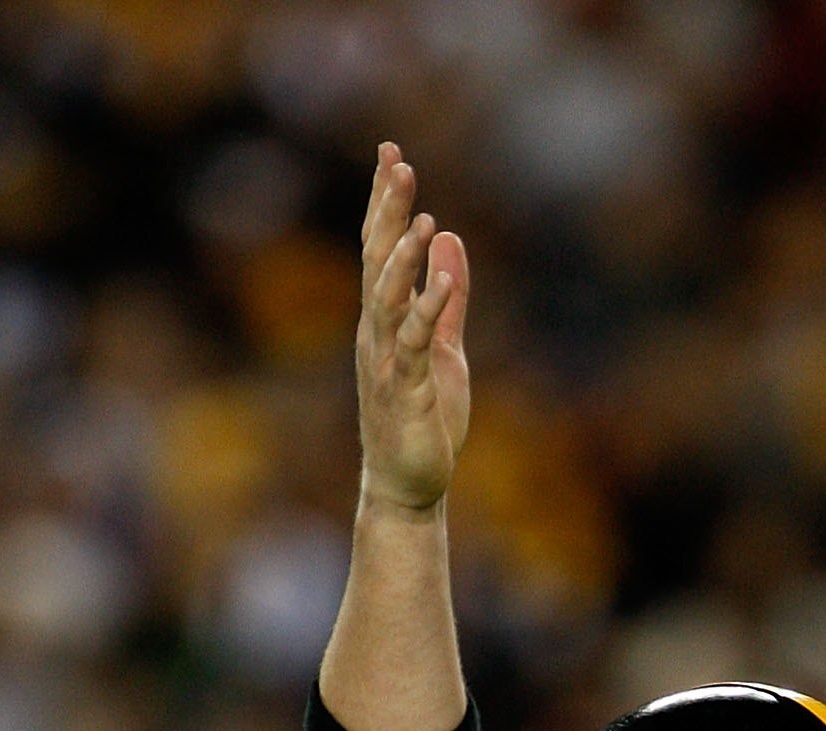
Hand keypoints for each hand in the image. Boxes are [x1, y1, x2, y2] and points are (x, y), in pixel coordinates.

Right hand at [356, 143, 470, 514]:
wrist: (409, 484)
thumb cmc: (423, 419)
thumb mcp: (443, 346)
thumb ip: (446, 295)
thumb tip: (450, 241)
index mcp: (383, 318)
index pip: (378, 247)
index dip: (384, 200)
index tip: (391, 152)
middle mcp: (376, 332)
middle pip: (375, 259)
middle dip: (386, 211)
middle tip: (397, 162)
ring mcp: (386, 360)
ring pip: (386, 297)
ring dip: (401, 256)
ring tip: (422, 216)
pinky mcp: (405, 390)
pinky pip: (414, 343)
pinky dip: (429, 310)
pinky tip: (445, 281)